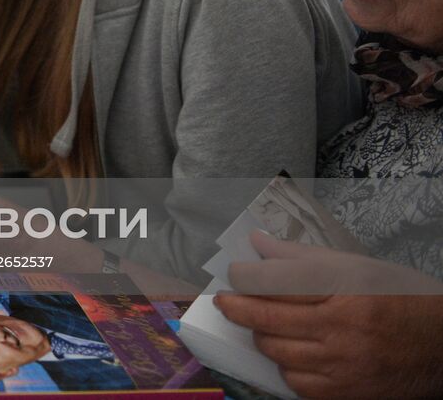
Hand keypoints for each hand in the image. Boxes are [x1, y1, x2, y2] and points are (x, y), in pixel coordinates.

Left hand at [216, 233, 442, 397]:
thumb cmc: (403, 298)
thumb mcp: (358, 266)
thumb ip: (303, 256)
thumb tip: (259, 243)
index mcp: (343, 288)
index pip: (273, 280)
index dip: (244, 276)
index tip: (234, 273)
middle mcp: (340, 328)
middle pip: (266, 318)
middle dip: (236, 307)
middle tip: (226, 301)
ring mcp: (341, 365)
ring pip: (275, 351)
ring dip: (261, 336)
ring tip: (264, 324)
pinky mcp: (345, 393)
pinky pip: (295, 382)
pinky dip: (286, 366)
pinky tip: (291, 352)